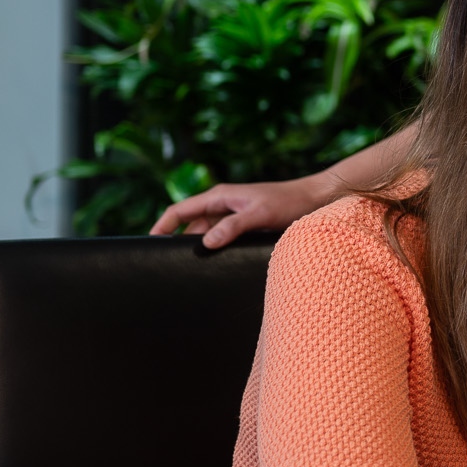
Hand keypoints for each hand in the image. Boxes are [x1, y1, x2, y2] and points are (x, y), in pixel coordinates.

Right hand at [149, 175, 334, 248]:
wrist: (317, 198)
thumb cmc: (289, 202)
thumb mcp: (259, 215)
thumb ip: (232, 227)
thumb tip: (205, 243)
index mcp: (220, 197)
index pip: (180, 210)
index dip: (162, 226)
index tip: (148, 243)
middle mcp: (224, 204)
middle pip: (191, 224)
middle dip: (180, 241)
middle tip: (169, 264)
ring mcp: (235, 215)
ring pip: (208, 233)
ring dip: (201, 247)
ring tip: (191, 269)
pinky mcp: (247, 225)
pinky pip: (224, 238)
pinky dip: (218, 249)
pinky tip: (218, 264)